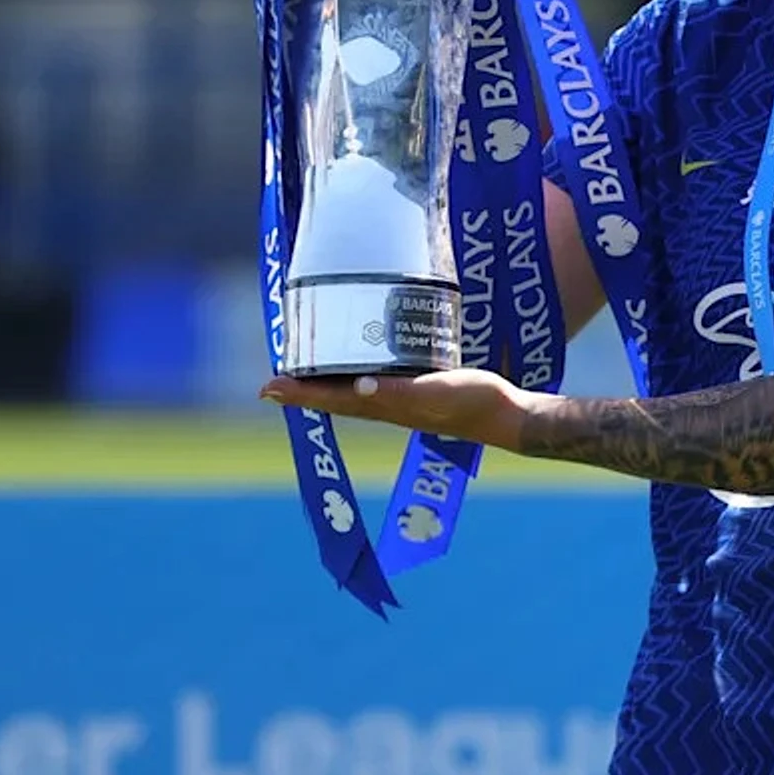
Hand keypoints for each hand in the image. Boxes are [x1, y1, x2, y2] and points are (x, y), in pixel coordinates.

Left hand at [259, 368, 528, 448]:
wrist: (506, 415)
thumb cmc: (473, 403)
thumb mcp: (438, 391)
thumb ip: (402, 391)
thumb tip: (360, 387)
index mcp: (384, 406)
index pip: (331, 399)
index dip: (299, 393)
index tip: (267, 388)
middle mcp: (386, 405)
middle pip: (334, 395)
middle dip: (305, 385)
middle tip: (277, 375)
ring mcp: (402, 399)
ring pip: (352, 388)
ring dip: (328, 378)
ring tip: (309, 363)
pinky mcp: (418, 388)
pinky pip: (376, 379)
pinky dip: (358, 370)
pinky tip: (363, 358)